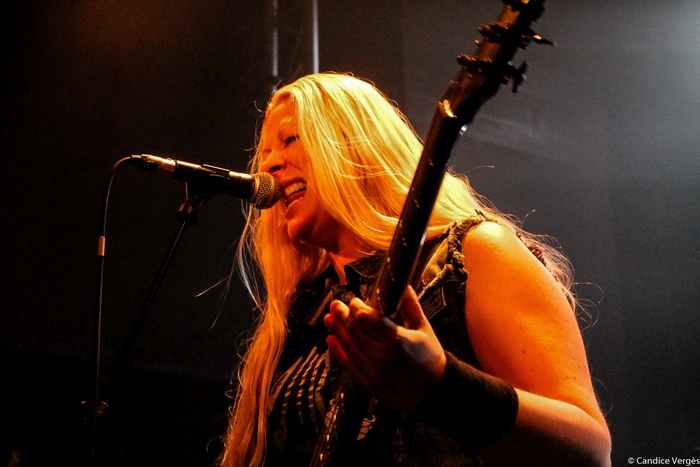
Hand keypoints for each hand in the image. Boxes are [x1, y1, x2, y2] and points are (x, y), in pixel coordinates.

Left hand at [323, 286, 446, 410]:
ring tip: (329, 318)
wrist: (435, 393)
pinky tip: (331, 340)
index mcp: (397, 340)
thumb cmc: (431, 358)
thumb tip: (403, 284)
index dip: (357, 308)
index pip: (368, 319)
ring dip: (336, 331)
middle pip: (355, 332)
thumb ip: (410, 306)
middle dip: (342, 315)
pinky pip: (349, 366)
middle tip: (335, 304)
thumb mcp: (424, 329)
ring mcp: (374, 373)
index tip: (354, 301)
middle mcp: (382, 357)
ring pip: (349, 347)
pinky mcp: (369, 385)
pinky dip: (338, 352)